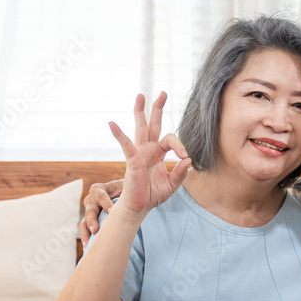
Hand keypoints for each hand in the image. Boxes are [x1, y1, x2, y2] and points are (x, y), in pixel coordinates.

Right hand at [79, 179, 124, 246]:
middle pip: (90, 208)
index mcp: (100, 189)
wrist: (127, 198)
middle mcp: (92, 200)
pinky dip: (86, 237)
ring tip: (88, 242)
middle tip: (95, 229)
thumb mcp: (128, 187)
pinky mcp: (90, 222)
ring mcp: (90, 212)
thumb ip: (129, 188)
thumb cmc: (128, 191)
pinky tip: (87, 247)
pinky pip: (85, 229)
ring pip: (84, 220)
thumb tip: (136, 188)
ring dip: (86, 231)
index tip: (112, 211)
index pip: (100, 195)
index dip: (105, 202)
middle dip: (92, 219)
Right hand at [107, 92, 190, 220]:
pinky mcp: (132, 160)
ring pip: (140, 128)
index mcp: (158, 153)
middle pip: (153, 124)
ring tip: (140, 95)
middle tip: (162, 93)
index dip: (179, 145)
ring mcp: (139, 153)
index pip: (170, 140)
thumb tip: (188, 160)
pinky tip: (112, 124)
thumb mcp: (172, 184)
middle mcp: (148, 149)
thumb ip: (181, 173)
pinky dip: (119, 135)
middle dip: (157, 108)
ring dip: (140, 112)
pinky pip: (125, 145)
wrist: (140, 207)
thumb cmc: (154, 195)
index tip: (184, 157)